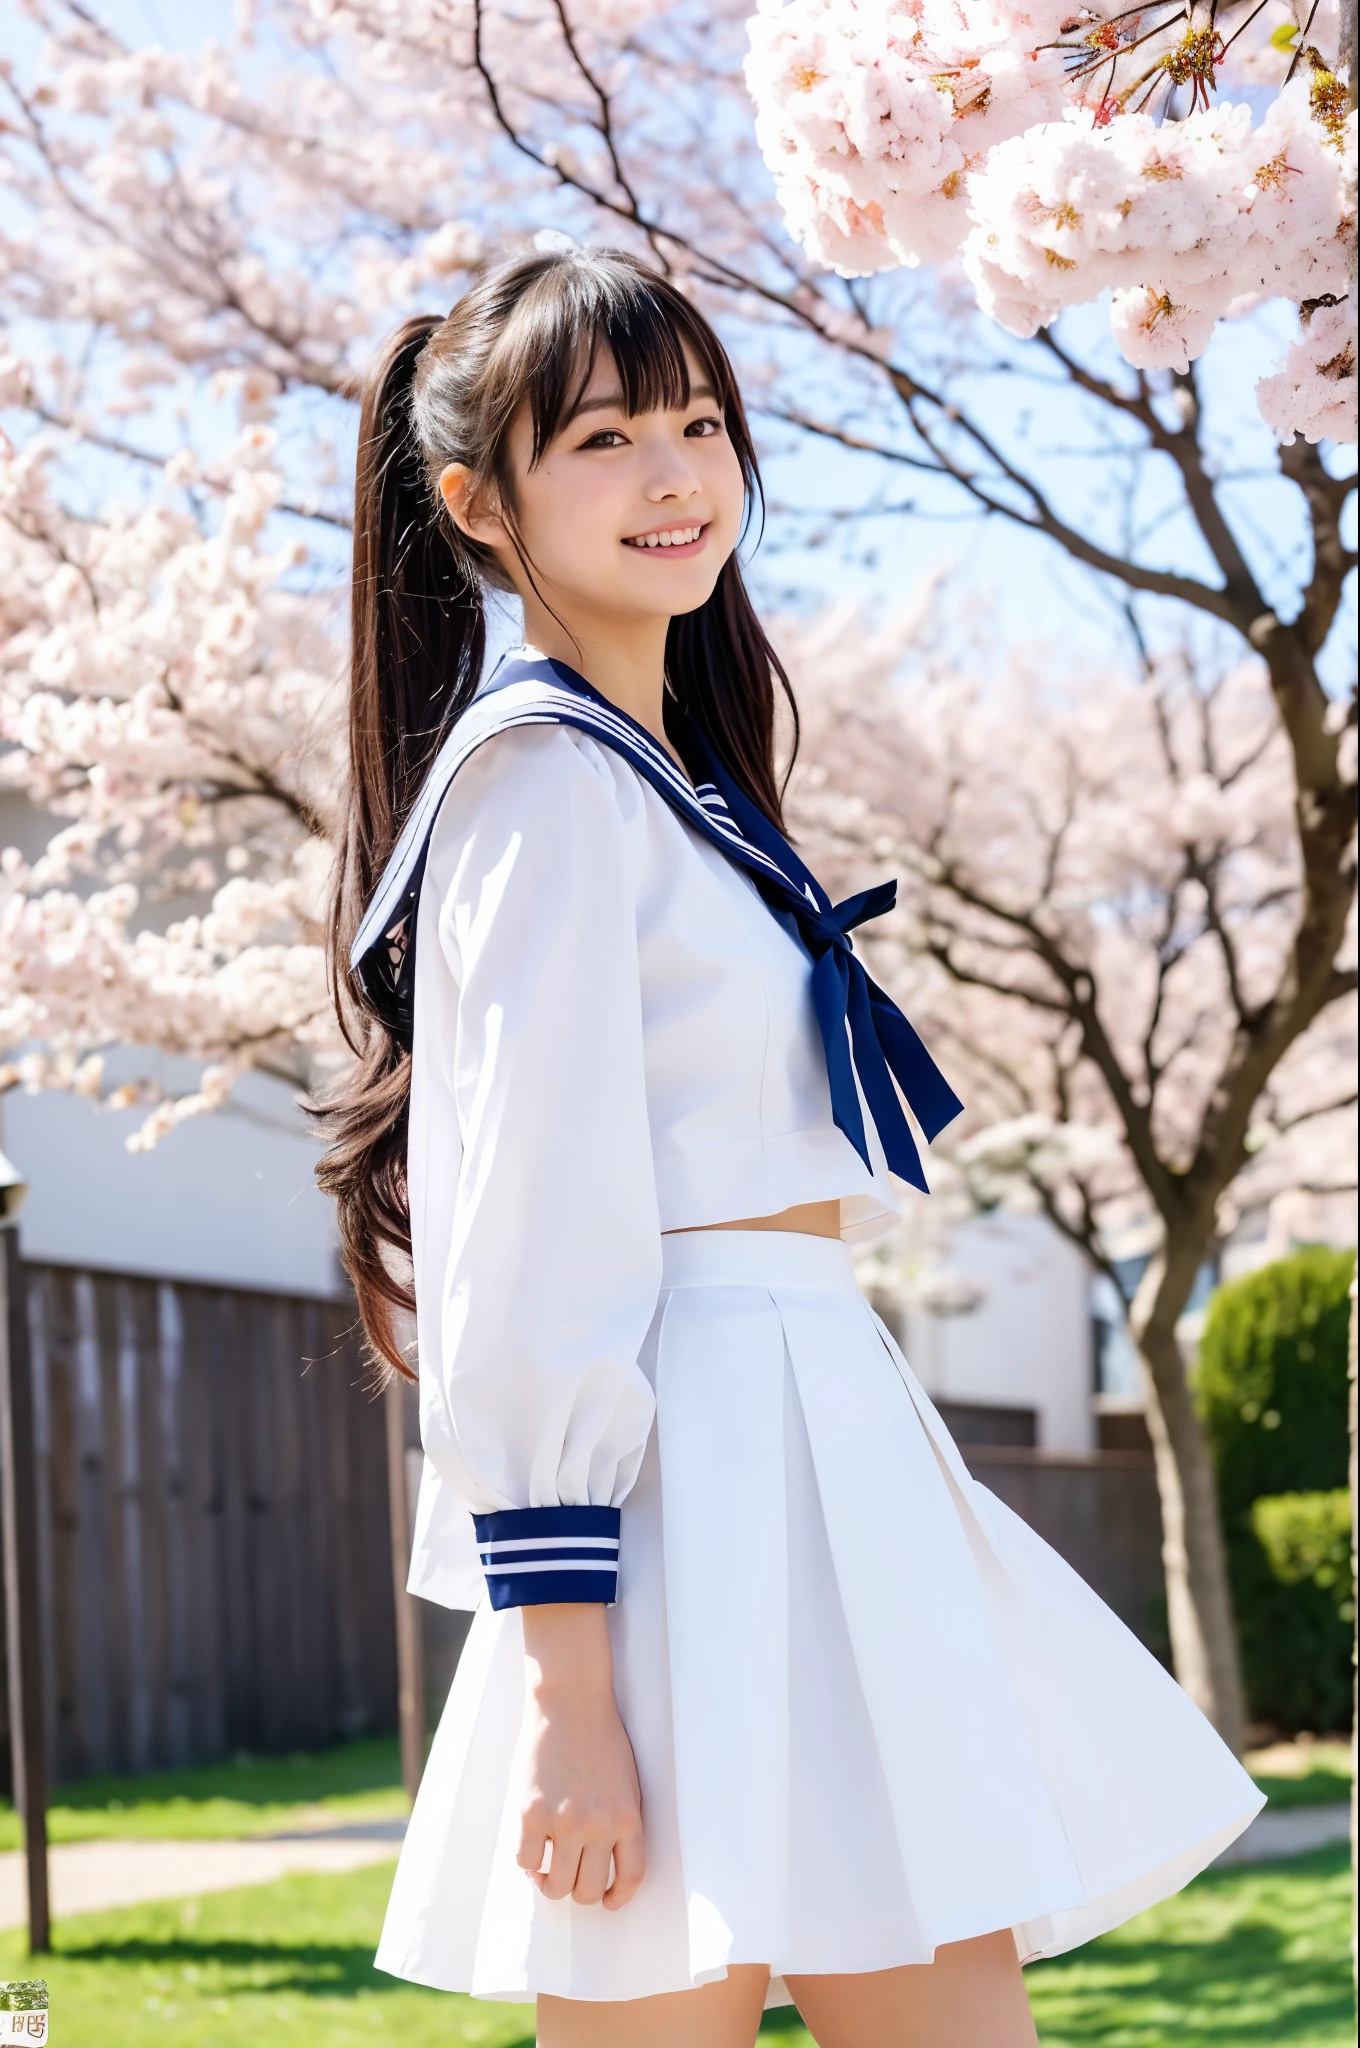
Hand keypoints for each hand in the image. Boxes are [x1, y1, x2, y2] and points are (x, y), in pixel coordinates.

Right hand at [514, 1604, 645, 1910]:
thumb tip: (598, 1864)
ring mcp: (564, 1821)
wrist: (571, 1699)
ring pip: (557, 1885)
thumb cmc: (600, 1737)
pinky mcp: (531, 1812)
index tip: (607, 1899)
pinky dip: (528, 1863)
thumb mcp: (625, 1782)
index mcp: (628, 1817)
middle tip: (570, 1876)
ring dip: (551, 1882)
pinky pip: (526, 1862)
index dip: (617, 1897)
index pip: (630, 1877)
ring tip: (547, 1868)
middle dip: (579, 1890)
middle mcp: (598, 1825)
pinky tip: (532, 1846)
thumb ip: (616, 1823)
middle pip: (588, 1890)